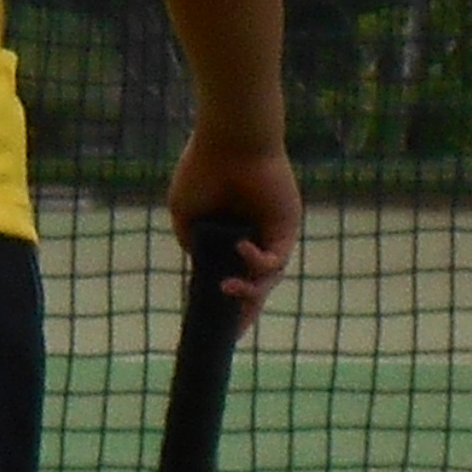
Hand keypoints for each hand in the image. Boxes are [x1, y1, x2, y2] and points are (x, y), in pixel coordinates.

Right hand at [164, 129, 301, 320]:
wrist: (230, 141)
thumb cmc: (203, 169)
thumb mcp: (184, 212)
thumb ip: (191, 241)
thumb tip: (201, 265)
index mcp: (226, 235)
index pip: (228, 275)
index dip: (223, 301)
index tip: (214, 326)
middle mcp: (251, 238)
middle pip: (253, 285)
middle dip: (245, 310)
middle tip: (234, 331)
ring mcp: (270, 234)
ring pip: (267, 277)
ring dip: (250, 289)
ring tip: (230, 288)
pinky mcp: (286, 227)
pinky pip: (277, 258)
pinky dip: (259, 262)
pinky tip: (242, 248)